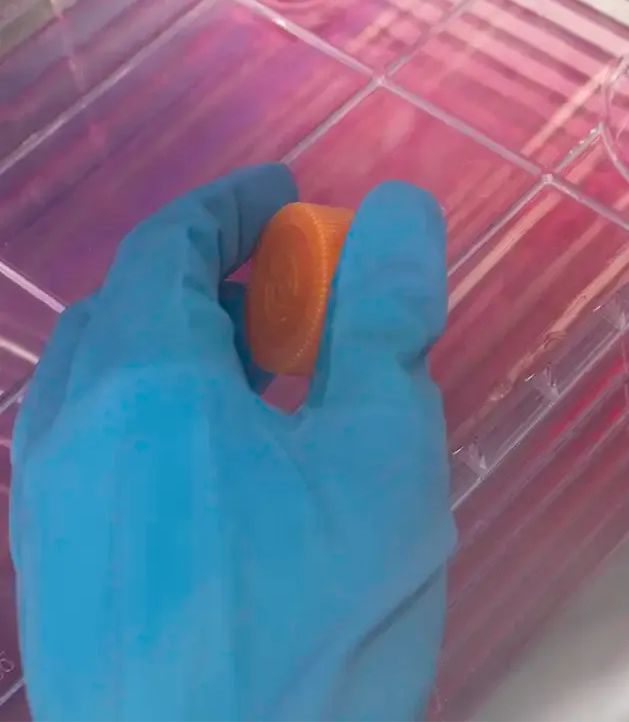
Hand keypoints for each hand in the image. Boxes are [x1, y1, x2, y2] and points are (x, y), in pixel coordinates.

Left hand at [12, 164, 453, 721]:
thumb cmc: (308, 615)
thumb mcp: (380, 449)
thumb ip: (385, 316)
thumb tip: (397, 207)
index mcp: (140, 381)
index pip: (164, 246)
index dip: (229, 205)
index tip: (287, 193)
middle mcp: (70, 430)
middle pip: (125, 307)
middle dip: (209, 273)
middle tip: (292, 284)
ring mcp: (51, 509)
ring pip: (102, 380)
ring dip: (180, 343)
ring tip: (269, 371)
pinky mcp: (56, 575)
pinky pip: (95, 445)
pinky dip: (157, 409)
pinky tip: (231, 463)